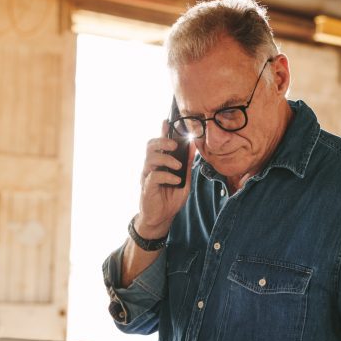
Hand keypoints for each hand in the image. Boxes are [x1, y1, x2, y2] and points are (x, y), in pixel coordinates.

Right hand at [137, 121, 195, 237]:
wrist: (162, 218)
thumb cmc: (170, 199)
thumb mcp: (184, 181)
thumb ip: (187, 165)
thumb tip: (193, 148)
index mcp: (160, 164)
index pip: (159, 144)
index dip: (162, 131)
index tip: (167, 121)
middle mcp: (151, 167)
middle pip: (150, 146)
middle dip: (162, 141)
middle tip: (174, 145)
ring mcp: (147, 176)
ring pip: (151, 158)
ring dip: (166, 159)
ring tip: (178, 166)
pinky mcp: (147, 187)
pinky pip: (155, 175)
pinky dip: (167, 175)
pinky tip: (176, 180)